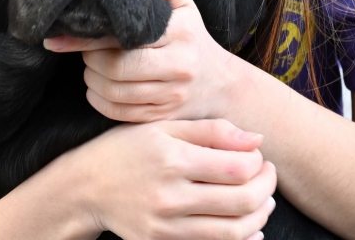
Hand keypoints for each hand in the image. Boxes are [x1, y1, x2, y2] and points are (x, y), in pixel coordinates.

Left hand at [43, 0, 233, 121]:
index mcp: (180, 34)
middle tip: (84, 50)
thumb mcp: (185, 9)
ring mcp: (169, 97)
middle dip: (89, 59)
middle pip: (115, 69)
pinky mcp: (160, 118)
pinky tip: (97, 88)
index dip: (88, 37)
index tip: (59, 36)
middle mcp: (177, 67)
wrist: (220, 87)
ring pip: (114, 93)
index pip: (125, 37)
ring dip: (92, 80)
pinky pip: (119, 113)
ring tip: (90, 66)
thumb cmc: (193, 40)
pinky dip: (100, 101)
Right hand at [72, 117, 275, 239]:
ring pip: (233, 231)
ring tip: (262, 199)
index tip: (259, 155)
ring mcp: (167, 226)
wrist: (86, 186)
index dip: (258, 163)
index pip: (236, 168)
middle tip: (268, 175)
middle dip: (266, 188)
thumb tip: (257, 139)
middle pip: (241, 201)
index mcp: (172, 158)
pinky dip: (241, 239)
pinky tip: (249, 226)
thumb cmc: (127, 148)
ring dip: (259, 215)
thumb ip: (211, 130)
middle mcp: (171, 195)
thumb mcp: (163, 126)